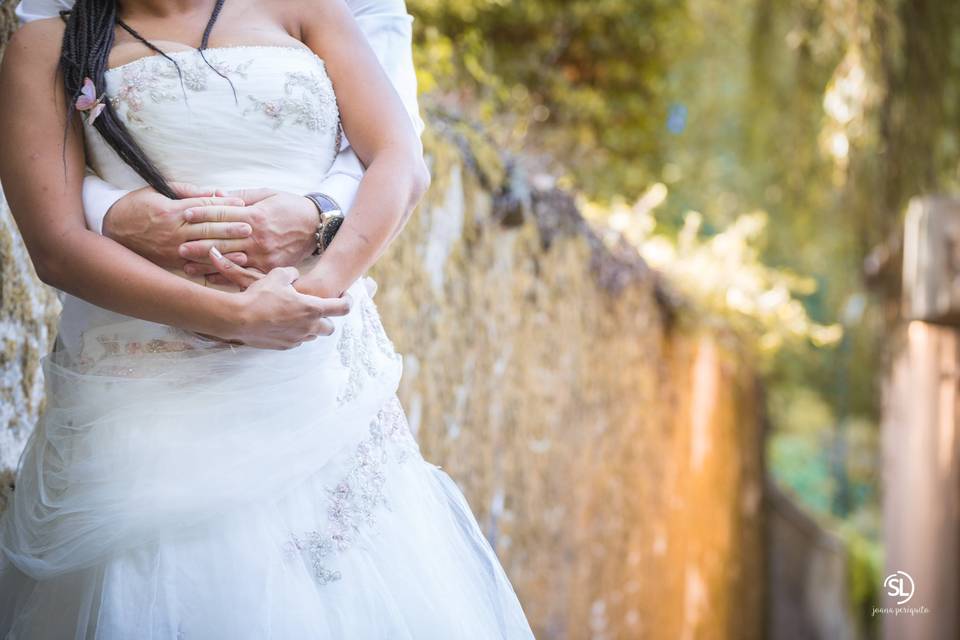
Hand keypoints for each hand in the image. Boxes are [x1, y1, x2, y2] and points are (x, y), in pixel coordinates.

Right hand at [102, 182, 250, 268]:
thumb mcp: (158, 191)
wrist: (109, 227)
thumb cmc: (136, 206)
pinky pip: (194, 265)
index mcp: (172, 210)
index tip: (241, 202)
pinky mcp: (170, 262)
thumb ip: (186, 191)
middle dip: (231, 227)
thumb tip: (213, 191)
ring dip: (226, 249)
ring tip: (245, 248)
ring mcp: (172, 248)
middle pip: (208, 228)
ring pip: (203, 249)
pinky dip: (211, 266)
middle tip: (251, 226)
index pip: (204, 206)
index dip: (224, 204)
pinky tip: (225, 265)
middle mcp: (174, 230)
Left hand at [178, 188, 318, 282]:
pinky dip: (227, 277)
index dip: (203, 213)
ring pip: (230, 259)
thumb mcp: (267, 194)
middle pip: (222, 239)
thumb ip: (240, 197)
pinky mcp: (270, 267)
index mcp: (256, 215)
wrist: (317, 226)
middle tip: (177, 246)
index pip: (223, 214)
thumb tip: (215, 194)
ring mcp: (264, 254)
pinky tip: (210, 278)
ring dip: (207, 263)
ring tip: (187, 265)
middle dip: (198, 242)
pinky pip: (245, 274)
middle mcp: (258, 236)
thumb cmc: (290, 207)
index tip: (185, 214)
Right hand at [214, 254, 351, 349]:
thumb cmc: (260, 296)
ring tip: (298, 316)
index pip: (343, 308)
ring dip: (311, 327)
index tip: (344, 296)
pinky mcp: (284, 346)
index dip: (348, 301)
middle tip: (318, 309)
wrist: (238, 319)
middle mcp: (309, 326)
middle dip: (328, 319)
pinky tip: (284, 324)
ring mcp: (297, 338)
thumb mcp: (278, 275)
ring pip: (313, 335)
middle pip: (330, 328)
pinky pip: (297, 340)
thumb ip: (292, 274)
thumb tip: (295, 276)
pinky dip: (296, 333)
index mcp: (313, 309)